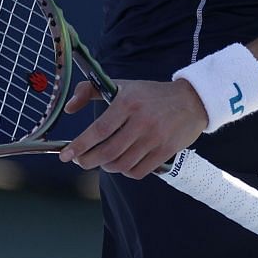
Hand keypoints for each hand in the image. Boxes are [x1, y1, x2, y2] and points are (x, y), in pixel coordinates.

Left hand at [58, 77, 207, 178]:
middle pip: (108, 152)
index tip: (66, 154)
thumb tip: (69, 108)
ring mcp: (155, 138)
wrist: (191, 100)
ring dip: (106, 167)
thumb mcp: (122, 85)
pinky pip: (138, 171)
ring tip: (103, 161)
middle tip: (80, 161)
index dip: (80, 145)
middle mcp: (141, 121)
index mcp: (128, 102)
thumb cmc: (151, 94)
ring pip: (121, 164)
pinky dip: (126, 171)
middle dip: (88, 161)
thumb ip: (91, 91)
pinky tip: (123, 164)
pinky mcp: (165, 151)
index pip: (99, 129)